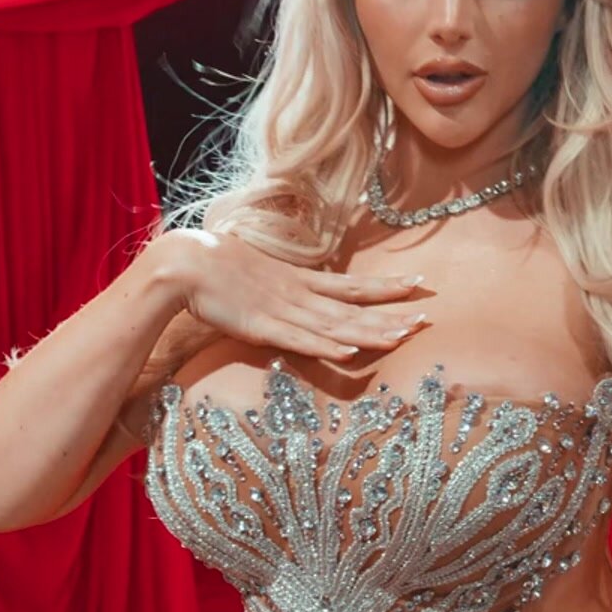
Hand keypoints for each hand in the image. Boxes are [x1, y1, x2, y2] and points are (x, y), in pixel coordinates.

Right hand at [154, 228, 428, 361]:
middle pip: (353, 308)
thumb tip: (289, 288)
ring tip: (403, 336)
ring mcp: (283, 310)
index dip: (385, 285)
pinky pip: (301, 340)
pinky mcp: (263, 327)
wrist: (183, 261)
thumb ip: (276, 284)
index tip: (419, 283)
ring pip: (336, 325)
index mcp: (298, 280)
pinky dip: (327, 346)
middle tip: (427, 320)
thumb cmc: (213, 265)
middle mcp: (299, 294)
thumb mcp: (256, 272)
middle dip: (391, 313)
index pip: (351, 284)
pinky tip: (351, 351)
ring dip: (370, 332)